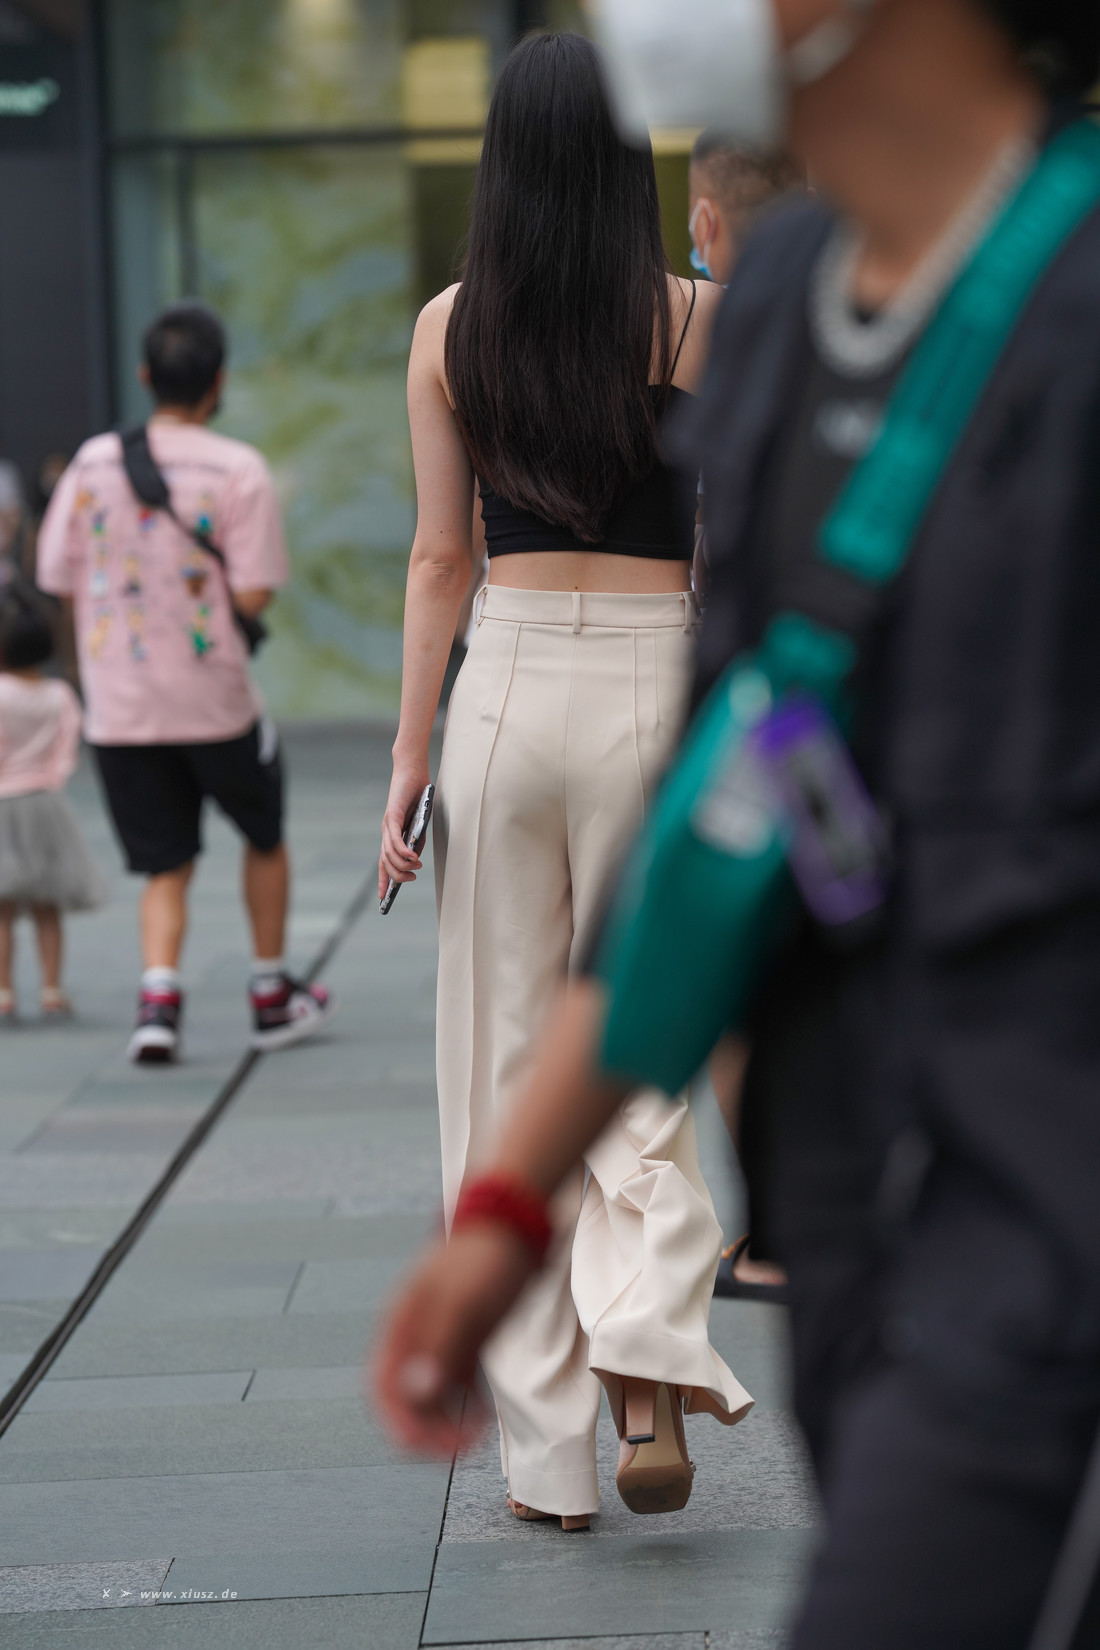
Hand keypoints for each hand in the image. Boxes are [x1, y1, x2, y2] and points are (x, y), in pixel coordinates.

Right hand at [371, 1224, 536, 1455]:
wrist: (516, 1222)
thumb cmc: (485, 1258)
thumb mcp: (463, 1303)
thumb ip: (438, 1347)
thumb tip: (416, 1394)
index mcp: (401, 1326)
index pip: (383, 1391)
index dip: (400, 1425)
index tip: (427, 1448)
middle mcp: (415, 1337)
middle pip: (406, 1401)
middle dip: (427, 1431)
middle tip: (462, 1447)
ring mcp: (441, 1338)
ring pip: (432, 1397)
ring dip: (447, 1422)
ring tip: (477, 1434)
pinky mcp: (467, 1338)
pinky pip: (457, 1384)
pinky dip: (465, 1406)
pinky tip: (482, 1417)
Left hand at [379, 760, 430, 899]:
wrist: (413, 770)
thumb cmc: (418, 796)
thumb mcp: (421, 825)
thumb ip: (416, 842)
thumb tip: (413, 860)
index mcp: (392, 835)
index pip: (384, 862)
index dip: (383, 881)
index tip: (383, 899)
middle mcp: (386, 832)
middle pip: (385, 862)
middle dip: (396, 876)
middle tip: (411, 879)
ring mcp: (387, 824)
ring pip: (389, 853)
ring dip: (402, 864)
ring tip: (416, 868)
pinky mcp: (392, 815)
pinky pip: (394, 838)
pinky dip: (403, 850)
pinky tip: (412, 857)